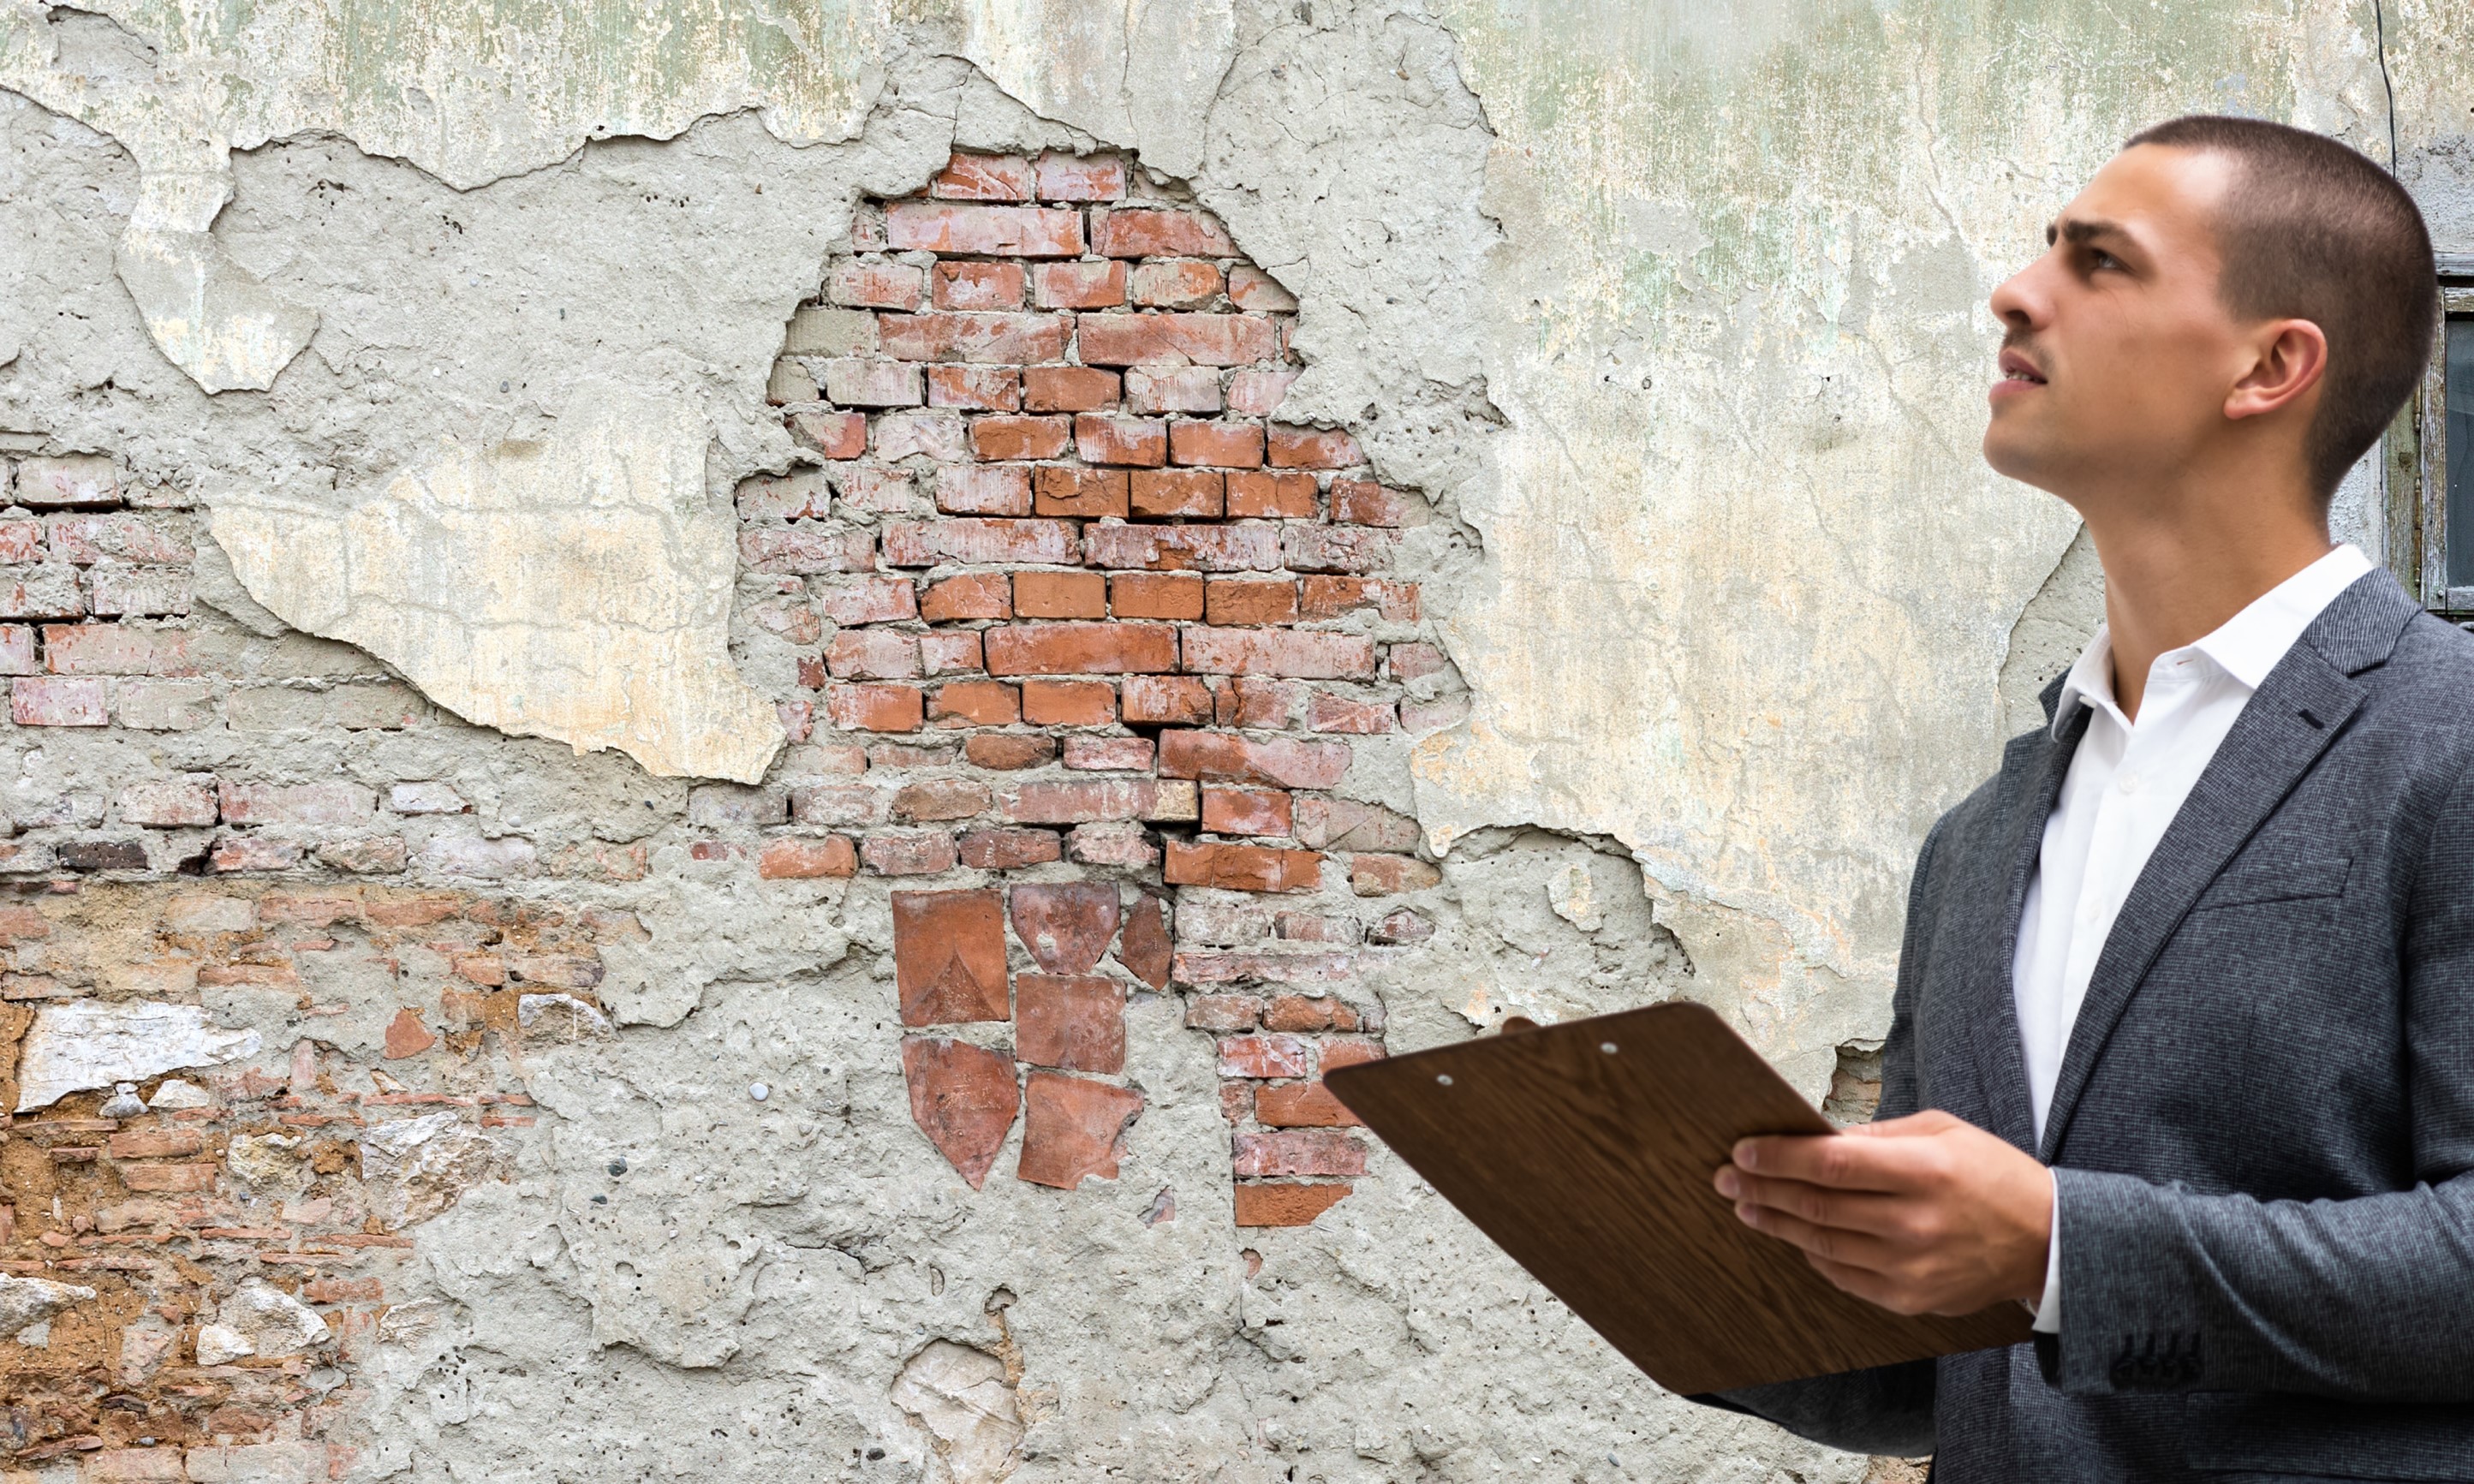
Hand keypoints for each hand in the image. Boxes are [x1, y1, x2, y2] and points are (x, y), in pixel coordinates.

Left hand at [1711, 1110, 2052, 1316]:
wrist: (2048, 1242)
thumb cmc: (1993, 1174)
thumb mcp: (1944, 1132)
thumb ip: (1879, 1137)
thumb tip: (1818, 1136)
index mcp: (1925, 1170)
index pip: (1831, 1163)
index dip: (1779, 1157)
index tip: (1742, 1150)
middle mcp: (1914, 1222)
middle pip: (1817, 1205)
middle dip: (1761, 1188)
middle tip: (1725, 1177)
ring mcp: (1911, 1266)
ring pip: (1822, 1244)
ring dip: (1776, 1223)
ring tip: (1746, 1205)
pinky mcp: (1910, 1298)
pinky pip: (1844, 1276)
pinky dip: (1812, 1254)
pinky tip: (1792, 1235)